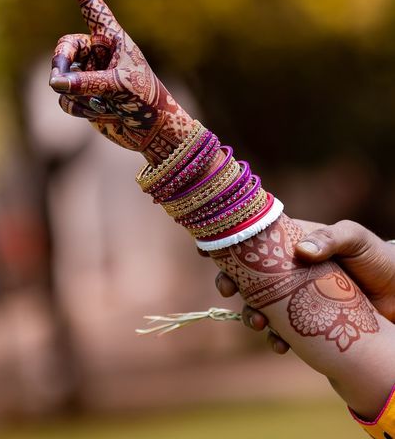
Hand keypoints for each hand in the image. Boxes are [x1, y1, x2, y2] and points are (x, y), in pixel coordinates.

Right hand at [50, 0, 192, 164]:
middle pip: (64, 48)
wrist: (153, 131)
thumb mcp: (119, 87)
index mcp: (112, 39)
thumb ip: (86, 83)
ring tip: (103, 104)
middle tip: (58, 80)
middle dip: (60, 64)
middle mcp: (98, 54)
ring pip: (62, 80)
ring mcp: (89, 76)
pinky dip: (80, 109)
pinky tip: (101, 113)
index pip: (91, 6)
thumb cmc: (146, 101)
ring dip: (78, 95)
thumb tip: (54, 83)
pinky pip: (66, 100)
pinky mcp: (84, 97)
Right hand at [215, 219, 394, 352]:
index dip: (226, 244)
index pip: (252, 240)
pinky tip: (279, 344)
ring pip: (259, 306)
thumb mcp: (354, 238)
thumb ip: (329, 238)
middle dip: (229, 282)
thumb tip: (300, 251)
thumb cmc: (376, 258)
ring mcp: (294, 297)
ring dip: (249, 315)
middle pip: (247, 275)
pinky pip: (281, 332)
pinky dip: (275, 340)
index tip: (206, 251)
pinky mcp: (306, 323)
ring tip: (255, 321)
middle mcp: (287, 270)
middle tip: (226, 288)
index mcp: (291, 243)